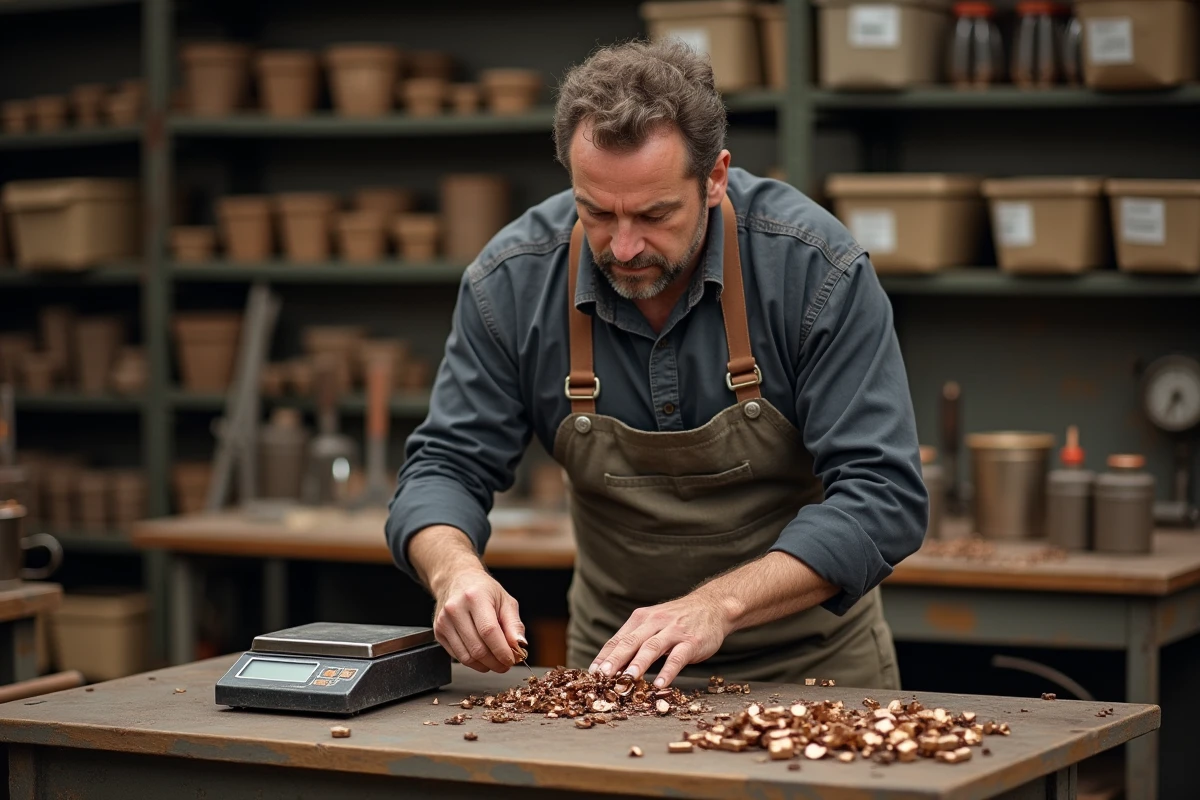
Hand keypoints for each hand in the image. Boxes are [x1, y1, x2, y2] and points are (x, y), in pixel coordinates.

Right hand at [432, 569, 525, 672]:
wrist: (456, 580)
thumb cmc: (484, 590)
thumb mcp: (505, 601)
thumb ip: (514, 624)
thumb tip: (520, 646)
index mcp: (475, 597)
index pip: (489, 631)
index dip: (502, 650)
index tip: (512, 659)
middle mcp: (455, 608)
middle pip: (477, 648)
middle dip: (496, 662)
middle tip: (506, 664)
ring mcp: (443, 621)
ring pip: (466, 657)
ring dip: (484, 665)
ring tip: (496, 662)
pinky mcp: (438, 632)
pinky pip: (457, 656)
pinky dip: (473, 662)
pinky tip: (482, 656)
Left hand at [588, 593, 728, 687]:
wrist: (712, 606)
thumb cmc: (678, 620)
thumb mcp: (654, 623)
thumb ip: (636, 640)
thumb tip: (612, 664)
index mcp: (641, 619)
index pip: (618, 639)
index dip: (604, 656)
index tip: (592, 673)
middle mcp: (654, 622)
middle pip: (630, 642)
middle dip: (615, 660)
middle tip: (603, 676)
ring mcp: (673, 631)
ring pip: (652, 647)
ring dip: (638, 664)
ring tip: (627, 679)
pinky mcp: (691, 641)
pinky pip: (677, 658)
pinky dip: (667, 671)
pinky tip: (659, 684)